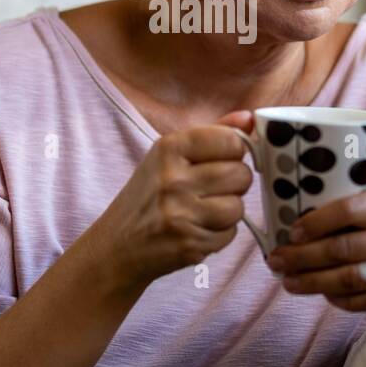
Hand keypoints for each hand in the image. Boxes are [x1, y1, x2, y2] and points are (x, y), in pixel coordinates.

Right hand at [89, 111, 254, 293]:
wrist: (117, 247)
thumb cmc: (147, 199)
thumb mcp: (169, 157)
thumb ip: (211, 134)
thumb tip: (248, 119)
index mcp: (169, 148)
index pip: (230, 140)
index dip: (234, 152)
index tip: (223, 159)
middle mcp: (173, 178)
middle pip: (240, 173)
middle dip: (234, 183)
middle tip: (211, 189)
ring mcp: (181, 213)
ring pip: (238, 206)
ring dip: (228, 211)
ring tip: (204, 211)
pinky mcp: (190, 244)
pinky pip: (230, 234)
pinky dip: (220, 234)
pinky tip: (197, 230)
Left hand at [267, 192, 365, 311]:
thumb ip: (357, 213)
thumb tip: (303, 226)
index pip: (352, 210)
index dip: (318, 221)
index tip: (292, 231)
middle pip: (345, 249)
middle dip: (304, 257)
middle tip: (277, 260)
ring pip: (352, 279)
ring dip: (314, 282)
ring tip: (288, 281)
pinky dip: (340, 300)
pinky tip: (321, 294)